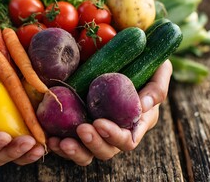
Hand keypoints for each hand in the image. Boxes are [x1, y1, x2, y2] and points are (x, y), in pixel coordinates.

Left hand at [48, 60, 172, 165]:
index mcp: (137, 123)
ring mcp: (97, 131)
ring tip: (62, 142)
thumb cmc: (144, 63)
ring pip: (87, 153)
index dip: (114, 136)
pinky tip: (51, 139)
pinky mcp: (78, 127)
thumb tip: (143, 106)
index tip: (99, 122)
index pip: (128, 140)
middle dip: (94, 143)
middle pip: (107, 150)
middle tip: (81, 129)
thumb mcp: (158, 69)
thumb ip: (157, 86)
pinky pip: (70, 143)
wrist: (120, 56)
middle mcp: (116, 131)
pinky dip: (60, 145)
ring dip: (75, 150)